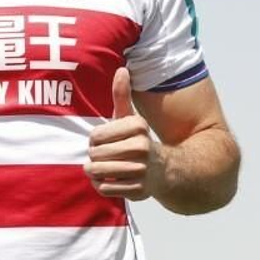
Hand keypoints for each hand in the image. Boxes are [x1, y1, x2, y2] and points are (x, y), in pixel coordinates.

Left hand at [85, 67, 165, 200]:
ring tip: (102, 169)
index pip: (95, 136)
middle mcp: (141, 147)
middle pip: (95, 154)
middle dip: (94, 158)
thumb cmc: (138, 142)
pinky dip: (103, 186)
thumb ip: (122, 95)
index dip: (94, 141)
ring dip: (95, 173)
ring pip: (98, 172)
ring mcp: (141, 170)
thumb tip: (122, 69)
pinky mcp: (138, 190)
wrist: (165, 171)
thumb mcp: (130, 119)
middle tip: (103, 157)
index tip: (105, 142)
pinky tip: (110, 181)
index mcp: (138, 126)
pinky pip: (105, 189)